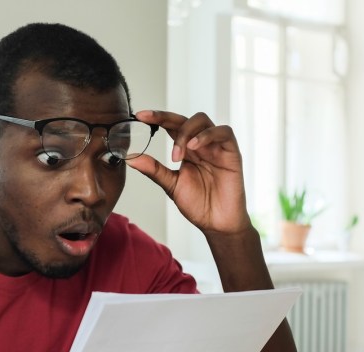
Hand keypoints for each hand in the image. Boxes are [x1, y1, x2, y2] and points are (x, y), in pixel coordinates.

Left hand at [128, 110, 249, 235]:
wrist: (217, 223)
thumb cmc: (198, 204)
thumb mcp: (171, 185)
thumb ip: (154, 169)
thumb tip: (131, 158)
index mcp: (186, 150)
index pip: (171, 126)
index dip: (157, 118)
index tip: (139, 115)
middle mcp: (201, 144)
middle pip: (185, 118)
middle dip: (166, 118)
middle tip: (150, 121)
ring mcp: (217, 146)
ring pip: (203, 121)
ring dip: (186, 132)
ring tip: (177, 154)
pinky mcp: (232, 152)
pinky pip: (223, 132)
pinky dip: (207, 135)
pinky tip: (194, 147)